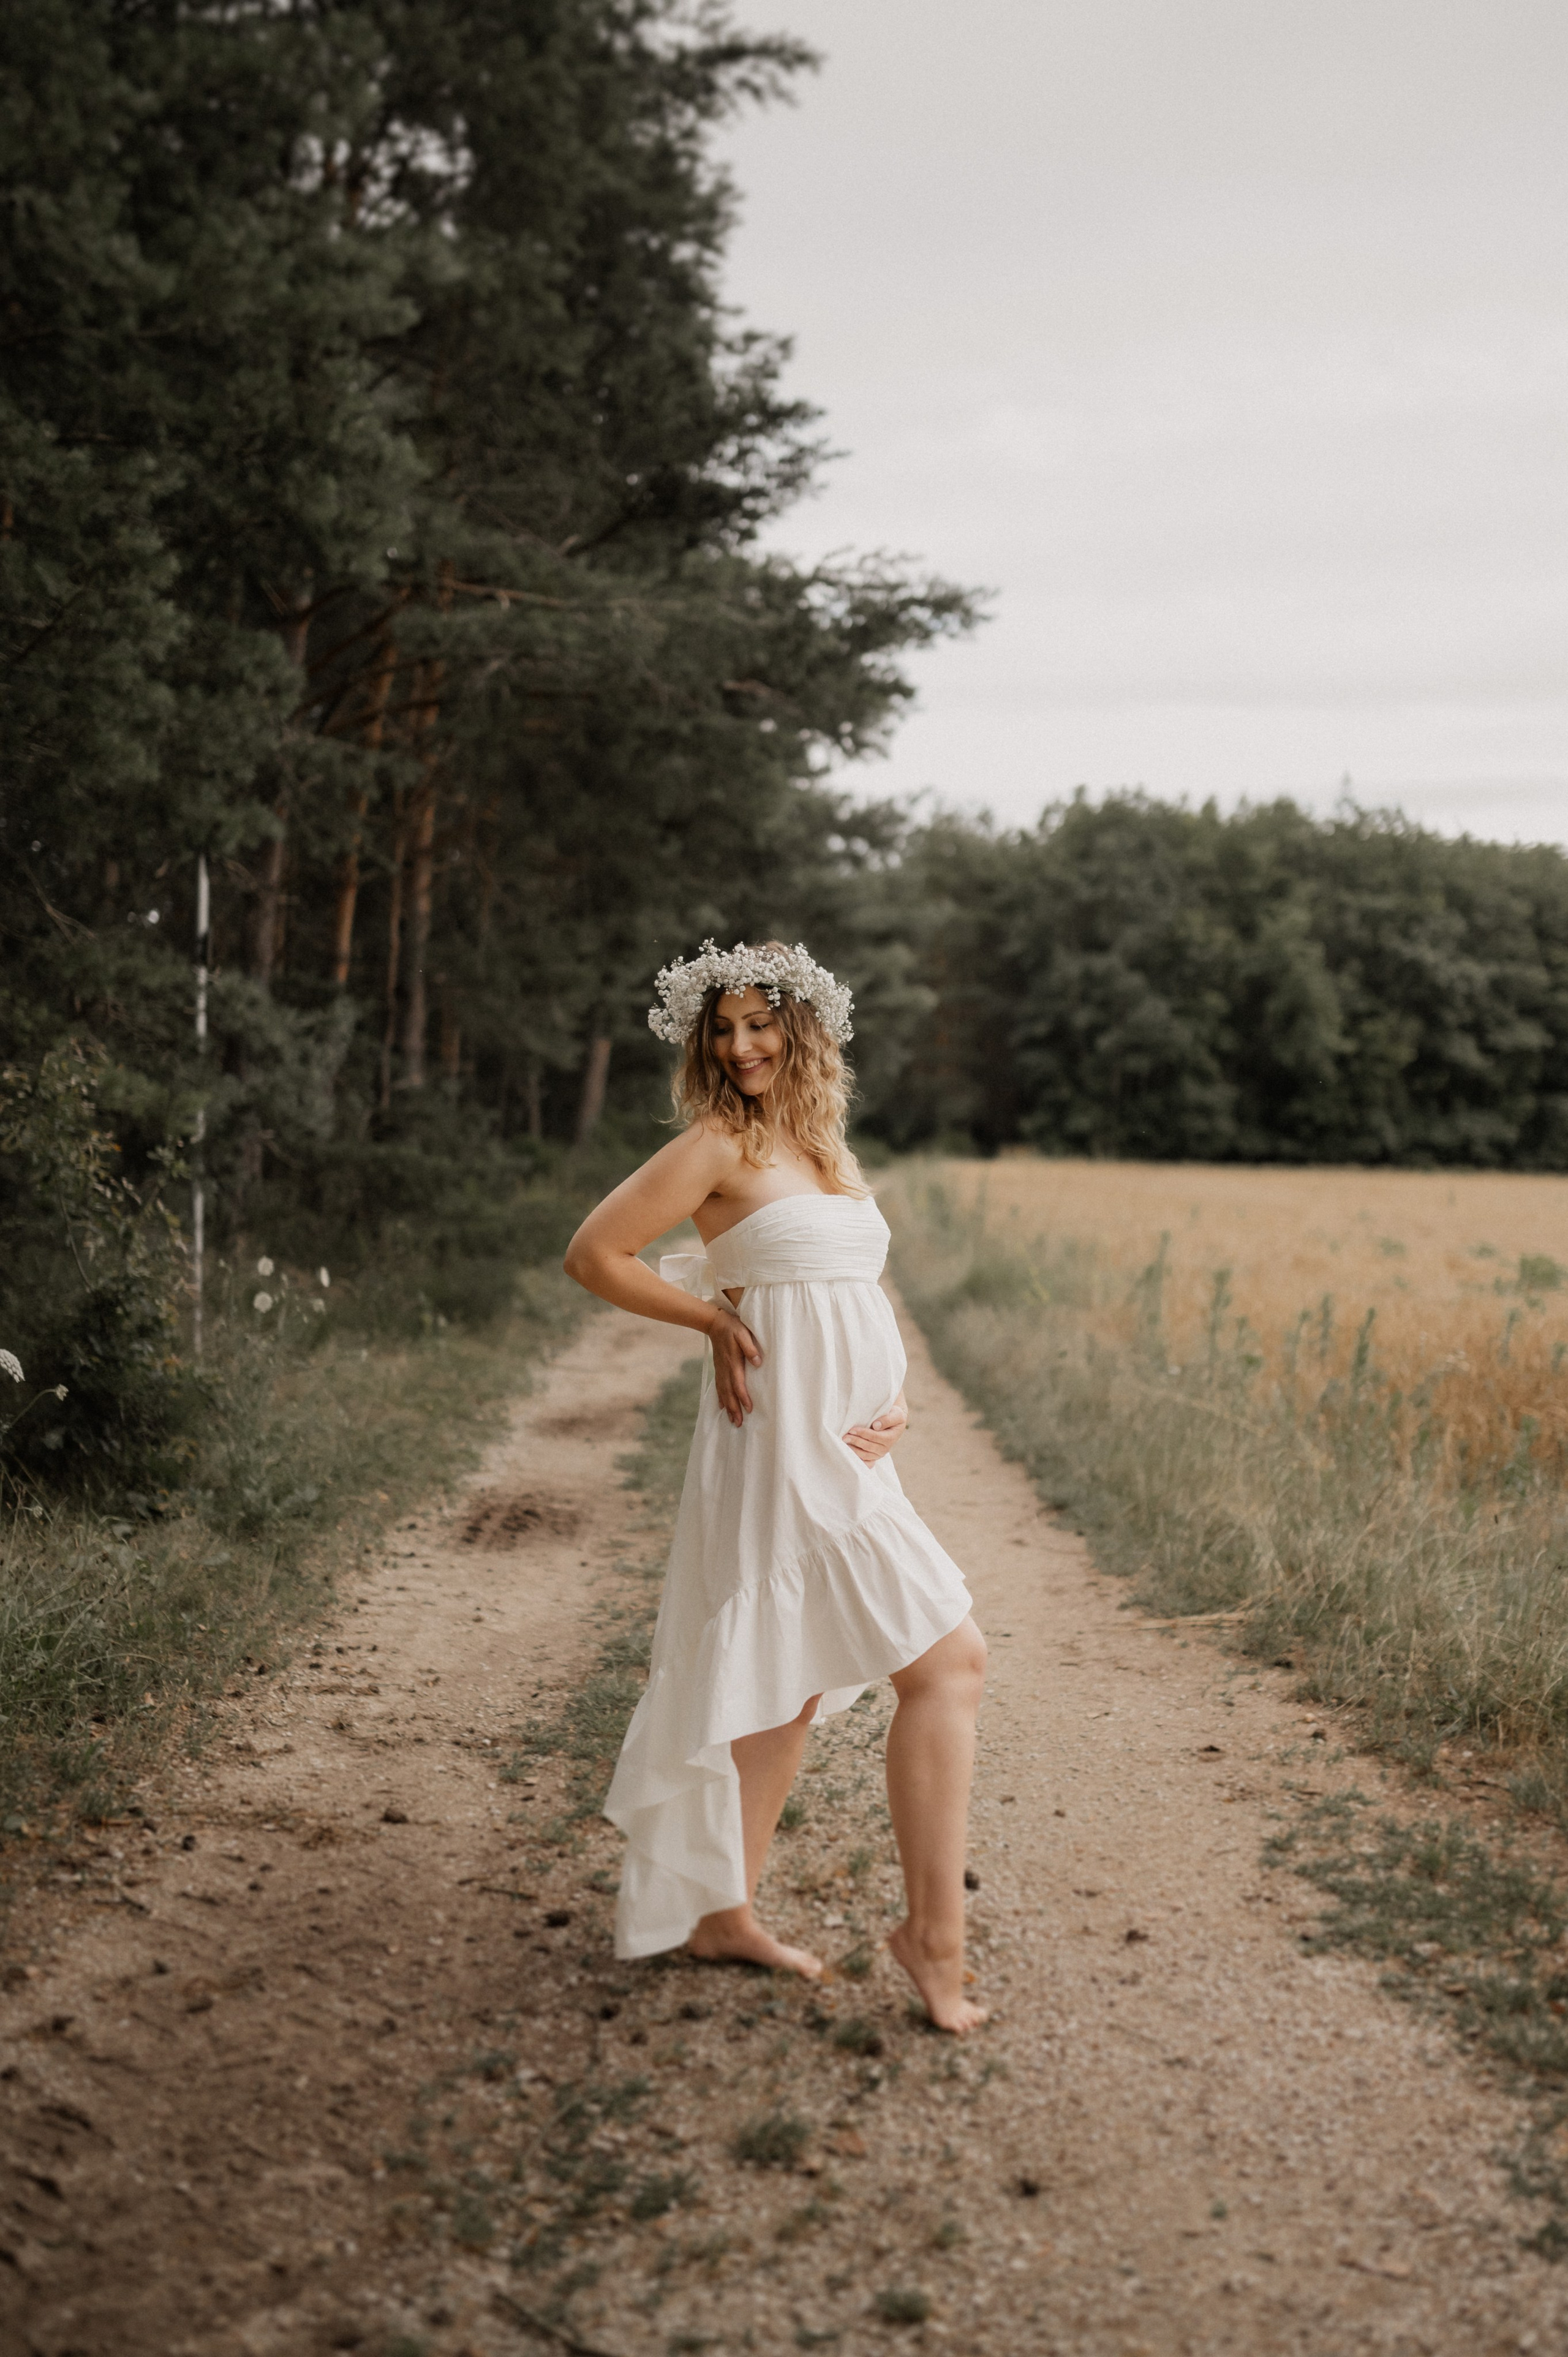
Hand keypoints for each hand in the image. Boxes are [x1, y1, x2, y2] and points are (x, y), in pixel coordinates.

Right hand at [707, 1305, 763, 1426]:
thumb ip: (750, 1347)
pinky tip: (722, 1407)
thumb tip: (757, 1362)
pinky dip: (720, 1398)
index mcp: (732, 1362)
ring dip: (728, 1407)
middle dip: (734, 1409)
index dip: (743, 1397)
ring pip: (723, 1392)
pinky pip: (719, 1386)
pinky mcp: (718, 1368)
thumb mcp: (743, 1333)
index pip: (738, 1383)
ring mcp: (720, 1369)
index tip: (749, 1408)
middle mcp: (725, 1369)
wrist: (714, 1322)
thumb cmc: (732, 1327)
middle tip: (738, 1424)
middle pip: (729, 1392)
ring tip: (732, 1420)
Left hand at [843, 1391, 907, 1465]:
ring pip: (865, 1455)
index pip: (874, 1437)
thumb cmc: (894, 1416)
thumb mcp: (896, 1414)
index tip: (852, 1430)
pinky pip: (865, 1462)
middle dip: (855, 1441)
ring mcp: (879, 1454)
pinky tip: (849, 1455)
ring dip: (854, 1450)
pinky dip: (857, 1459)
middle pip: (868, 1446)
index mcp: (890, 1438)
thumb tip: (876, 1426)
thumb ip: (887, 1419)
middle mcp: (885, 1448)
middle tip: (844, 1437)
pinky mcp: (874, 1456)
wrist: (895, 1422)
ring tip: (845, 1443)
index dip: (863, 1433)